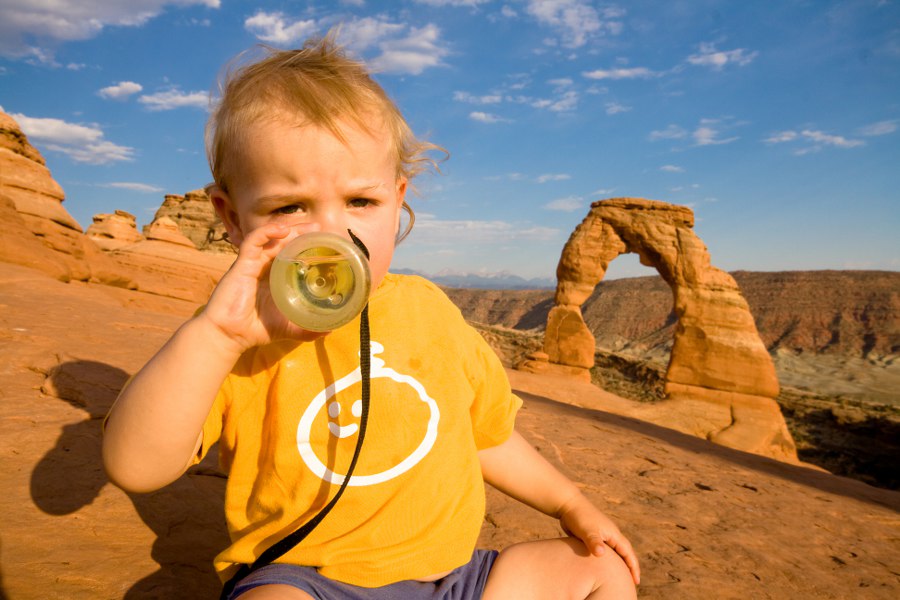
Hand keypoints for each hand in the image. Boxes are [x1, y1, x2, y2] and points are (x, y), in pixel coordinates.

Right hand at [201, 222, 324, 352]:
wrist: (229, 335)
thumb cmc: (254, 330)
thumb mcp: (288, 328)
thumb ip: (307, 329)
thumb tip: (329, 331)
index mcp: (274, 279)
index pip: (289, 255)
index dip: (304, 247)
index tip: (322, 243)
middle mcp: (263, 268)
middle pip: (282, 243)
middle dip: (300, 233)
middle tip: (318, 228)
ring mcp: (252, 264)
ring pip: (270, 238)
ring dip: (288, 230)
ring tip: (307, 227)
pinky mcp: (242, 264)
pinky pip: (253, 241)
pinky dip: (267, 232)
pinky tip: (283, 230)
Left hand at [558, 493, 640, 585]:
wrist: (568, 505)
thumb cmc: (579, 517)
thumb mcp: (587, 531)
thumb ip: (594, 542)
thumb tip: (601, 554)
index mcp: (613, 534)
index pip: (628, 553)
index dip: (633, 567)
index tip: (636, 581)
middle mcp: (610, 535)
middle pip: (624, 553)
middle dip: (629, 567)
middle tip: (632, 583)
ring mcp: (602, 535)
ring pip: (614, 552)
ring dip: (619, 564)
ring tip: (620, 577)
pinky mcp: (593, 537)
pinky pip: (604, 551)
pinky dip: (608, 560)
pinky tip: (603, 568)